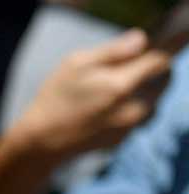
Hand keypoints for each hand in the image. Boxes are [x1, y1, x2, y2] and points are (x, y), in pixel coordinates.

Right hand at [16, 29, 170, 159]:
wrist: (42, 141)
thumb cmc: (55, 98)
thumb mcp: (76, 63)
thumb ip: (114, 50)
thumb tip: (141, 40)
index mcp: (122, 85)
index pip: (161, 61)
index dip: (155, 52)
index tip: (141, 52)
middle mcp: (133, 108)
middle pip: (163, 81)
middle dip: (150, 71)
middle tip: (126, 70)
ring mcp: (129, 126)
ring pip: (153, 100)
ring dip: (143, 92)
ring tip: (114, 92)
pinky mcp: (123, 139)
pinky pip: (139, 117)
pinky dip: (130, 109)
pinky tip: (105, 110)